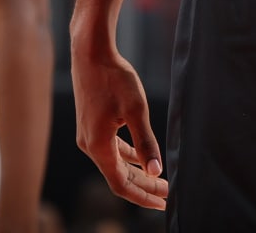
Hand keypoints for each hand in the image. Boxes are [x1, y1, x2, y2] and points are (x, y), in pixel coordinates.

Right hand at [71, 42, 167, 209]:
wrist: (91, 53)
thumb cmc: (114, 78)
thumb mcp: (135, 109)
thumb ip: (146, 142)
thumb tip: (156, 171)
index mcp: (98, 146)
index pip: (121, 184)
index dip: (142, 196)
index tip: (163, 202)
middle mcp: (89, 145)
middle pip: (118, 177)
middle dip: (143, 186)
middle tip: (167, 193)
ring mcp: (88, 135)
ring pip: (115, 164)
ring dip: (136, 172)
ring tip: (158, 178)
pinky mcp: (90, 125)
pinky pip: (110, 150)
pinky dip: (127, 157)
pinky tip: (141, 158)